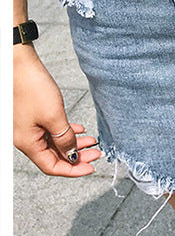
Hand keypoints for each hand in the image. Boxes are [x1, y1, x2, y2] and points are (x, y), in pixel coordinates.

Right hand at [13, 44, 100, 176]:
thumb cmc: (32, 88)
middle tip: (97, 154)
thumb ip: (64, 138)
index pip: (51, 166)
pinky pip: (50, 131)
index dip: (72, 170)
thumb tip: (72, 155)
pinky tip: (79, 129)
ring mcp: (28, 127)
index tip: (92, 167)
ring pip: (54, 143)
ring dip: (73, 143)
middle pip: (54, 156)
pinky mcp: (32, 116)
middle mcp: (26, 139)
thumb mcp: (54, 116)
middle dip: (76, 157)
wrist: (17, 65)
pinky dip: (66, 132)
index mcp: (27, 143)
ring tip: (93, 142)